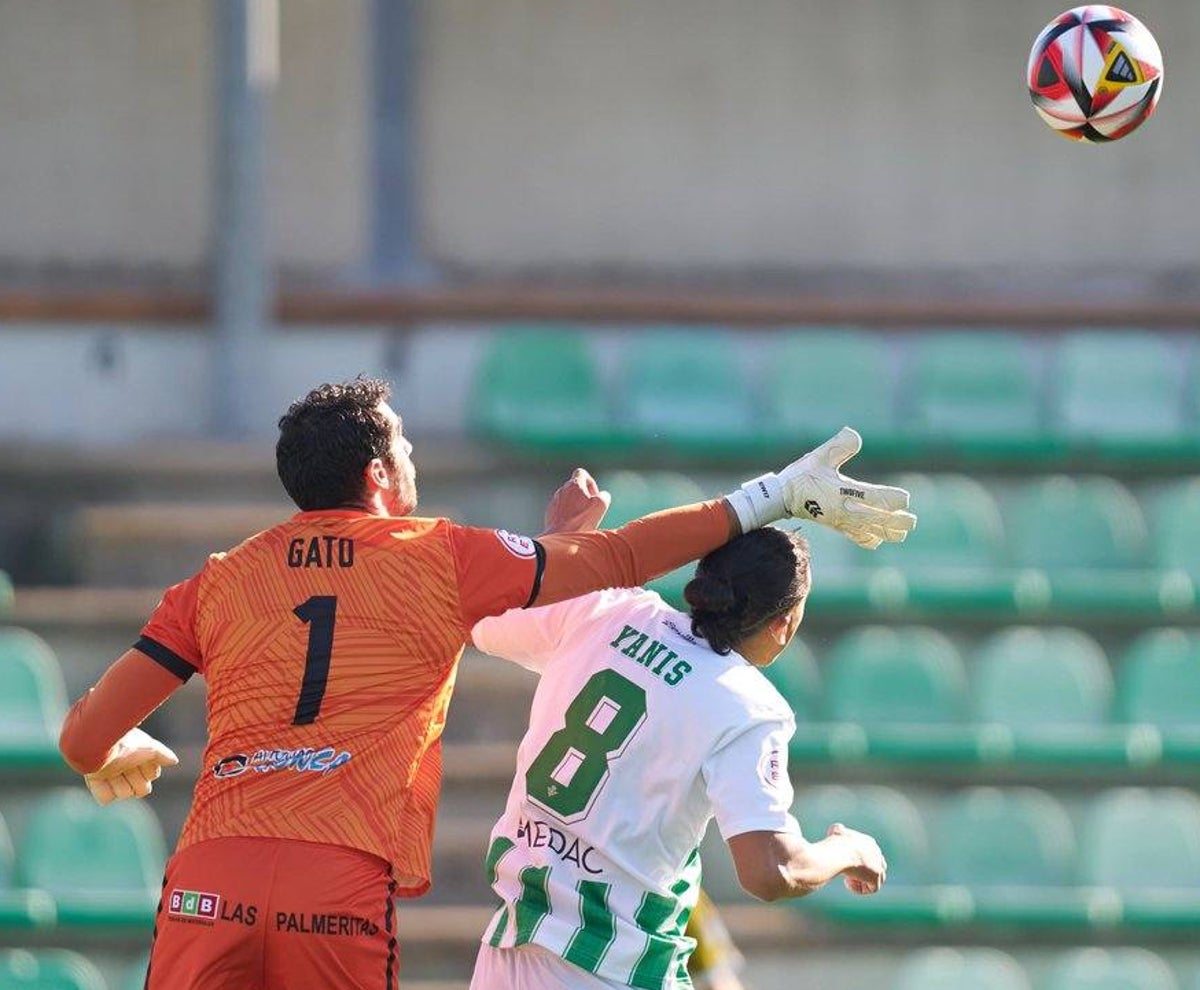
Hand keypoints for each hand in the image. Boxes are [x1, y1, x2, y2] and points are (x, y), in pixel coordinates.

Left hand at [83, 727, 178, 805]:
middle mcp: (128, 770)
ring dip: (119, 783)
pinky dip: (104, 790)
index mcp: (140, 760)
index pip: (152, 776)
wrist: (101, 741)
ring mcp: (112, 777)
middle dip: (136, 780)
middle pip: (141, 790)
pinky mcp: (97, 784)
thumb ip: (162, 754)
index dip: (148, 771)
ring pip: (124, 794)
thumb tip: (174, 761)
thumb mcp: (148, 746)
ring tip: (112, 771)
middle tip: (126, 768)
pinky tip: (102, 777)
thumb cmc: (126, 741)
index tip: (141, 758)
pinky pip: (106, 799)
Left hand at [541, 468, 611, 534]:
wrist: (559, 538)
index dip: (590, 482)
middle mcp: (562, 490)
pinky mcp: (550, 512)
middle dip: (584, 496)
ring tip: (582, 520)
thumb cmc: (581, 521)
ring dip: (576, 506)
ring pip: (568, 499)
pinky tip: (573, 525)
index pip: (581, 473)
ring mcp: (554, 501)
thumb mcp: (600, 506)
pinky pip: (561, 509)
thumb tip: (603, 495)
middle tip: (591, 510)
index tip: (594, 496)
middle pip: (575, 487)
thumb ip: (604, 496)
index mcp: (574, 485)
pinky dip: (568, 514)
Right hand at [778, 427, 915, 547]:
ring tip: (902, 534)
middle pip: (876, 519)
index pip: (873, 497)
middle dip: (896, 521)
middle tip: (911, 522)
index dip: (891, 499)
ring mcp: (840, 521)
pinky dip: (868, 540)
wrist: (780, 497)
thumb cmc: (800, 475)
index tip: (905, 499)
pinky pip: (854, 537)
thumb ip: (838, 446)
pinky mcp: (835, 526)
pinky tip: (877, 540)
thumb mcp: (818, 456)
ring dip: (887, 532)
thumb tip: (855, 434)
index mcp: (842, 492)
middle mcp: (843, 509)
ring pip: (868, 531)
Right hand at [826, 822, 886, 894]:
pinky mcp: (876, 878)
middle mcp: (877, 853)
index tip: (845, 861)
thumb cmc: (836, 842)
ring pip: (876, 879)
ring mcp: (878, 866)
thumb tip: (835, 831)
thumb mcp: (835, 831)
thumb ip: (838, 831)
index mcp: (869, 842)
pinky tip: (847, 882)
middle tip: (848, 871)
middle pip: (875, 866)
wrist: (840, 852)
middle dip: (862, 871)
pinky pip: (872, 888)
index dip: (858, 860)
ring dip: (862, 881)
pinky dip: (859, 888)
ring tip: (848, 878)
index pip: (870, 853)